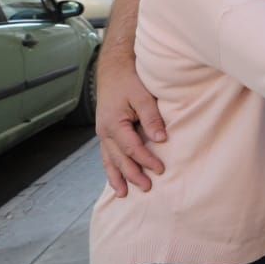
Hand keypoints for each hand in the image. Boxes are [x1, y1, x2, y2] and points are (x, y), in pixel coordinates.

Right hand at [96, 48, 165, 195]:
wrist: (113, 69)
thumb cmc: (129, 80)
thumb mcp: (142, 96)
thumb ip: (151, 118)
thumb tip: (161, 139)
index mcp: (113, 123)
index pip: (132, 148)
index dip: (146, 160)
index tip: (161, 169)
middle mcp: (104, 131)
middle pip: (119, 158)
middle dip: (132, 174)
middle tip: (148, 188)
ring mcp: (102, 132)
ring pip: (109, 159)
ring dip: (117, 176)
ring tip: (123, 194)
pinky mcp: (105, 131)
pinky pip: (106, 154)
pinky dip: (110, 167)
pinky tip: (115, 178)